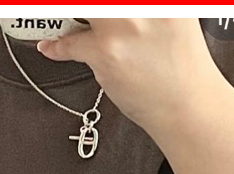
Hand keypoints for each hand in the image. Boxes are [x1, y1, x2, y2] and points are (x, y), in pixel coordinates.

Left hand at [36, 19, 225, 134]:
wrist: (184, 103)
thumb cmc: (179, 65)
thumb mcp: (173, 16)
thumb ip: (143, 9)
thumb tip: (111, 12)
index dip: (99, 6)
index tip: (92, 11)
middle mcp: (141, 4)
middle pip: (95, 3)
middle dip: (83, 9)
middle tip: (74, 14)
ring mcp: (123, 23)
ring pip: (81, 9)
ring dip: (66, 15)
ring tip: (58, 18)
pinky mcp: (106, 51)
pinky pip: (69, 43)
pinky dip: (56, 46)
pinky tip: (49, 46)